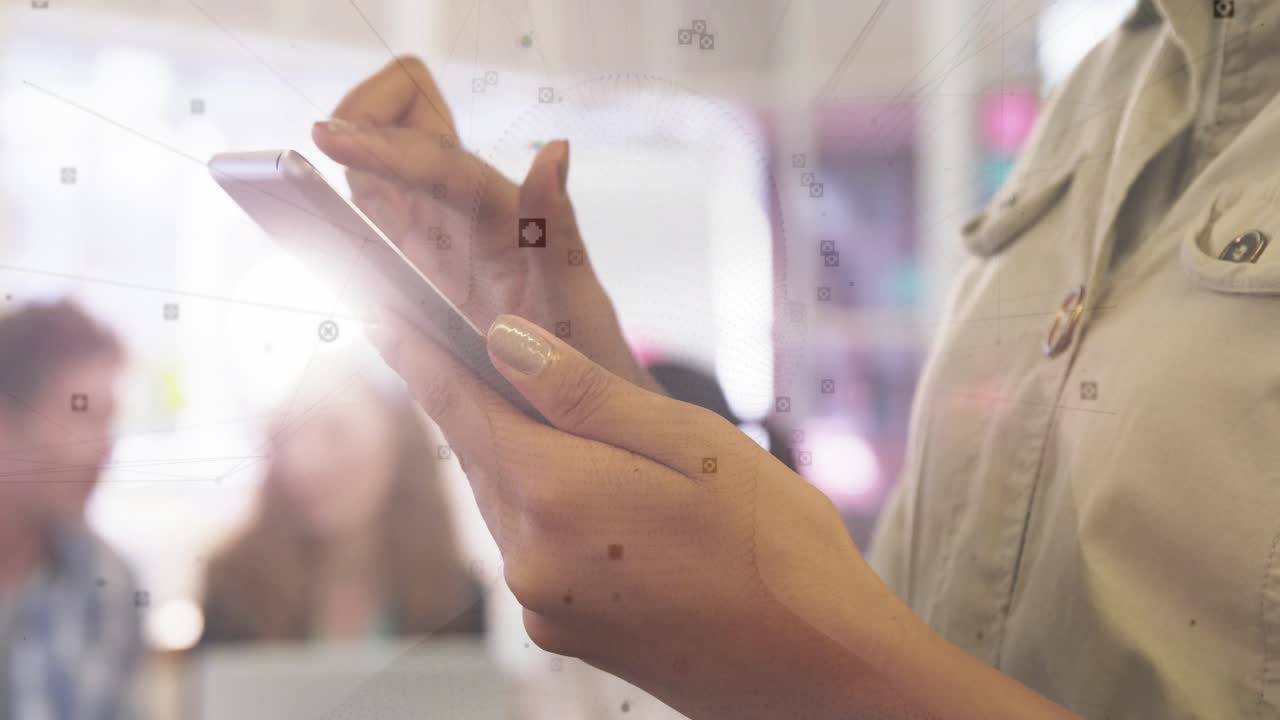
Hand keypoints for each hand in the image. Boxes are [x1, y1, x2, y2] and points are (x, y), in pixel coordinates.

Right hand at [312, 56, 663, 393]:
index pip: (439, 161)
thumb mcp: (570, 293)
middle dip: (366, 114)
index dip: (386, 146)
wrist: (570, 388)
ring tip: (297, 177)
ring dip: (345, 153)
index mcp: (503, 208)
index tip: (329, 140)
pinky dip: (333, 199)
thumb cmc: (579, 343)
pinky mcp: (409, 254)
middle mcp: (465, 204)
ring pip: (379, 161)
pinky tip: (303, 212)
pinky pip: (366, 209)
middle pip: (410, 120)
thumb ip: (554, 225)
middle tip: (324, 144)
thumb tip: (556, 149)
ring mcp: (434, 226)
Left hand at [371, 311, 923, 718]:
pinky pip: (531, 550)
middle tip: (447, 342)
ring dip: (508, 454)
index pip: (461, 407)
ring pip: (505, 504)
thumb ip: (586, 395)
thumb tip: (502, 342)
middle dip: (467, 399)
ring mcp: (545, 607)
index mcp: (559, 496)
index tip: (376, 313)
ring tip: (524, 407)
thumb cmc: (777, 549)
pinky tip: (581, 489)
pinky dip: (540, 507)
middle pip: (480, 456)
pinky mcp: (566, 634)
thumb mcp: (693, 446)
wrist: (821, 674)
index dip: (416, 355)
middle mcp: (531, 560)